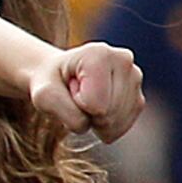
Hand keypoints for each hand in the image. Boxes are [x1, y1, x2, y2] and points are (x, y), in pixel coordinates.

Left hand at [28, 41, 142, 140]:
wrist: (61, 79)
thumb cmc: (52, 84)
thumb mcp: (43, 95)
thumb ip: (60, 108)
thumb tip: (87, 124)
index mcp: (99, 54)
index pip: (94, 103)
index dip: (75, 103)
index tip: (70, 88)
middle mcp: (124, 60)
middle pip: (107, 114)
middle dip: (86, 113)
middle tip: (77, 95)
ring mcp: (135, 79)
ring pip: (115, 123)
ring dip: (95, 120)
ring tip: (86, 99)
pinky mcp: (138, 98)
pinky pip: (121, 129)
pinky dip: (104, 127)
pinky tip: (97, 108)